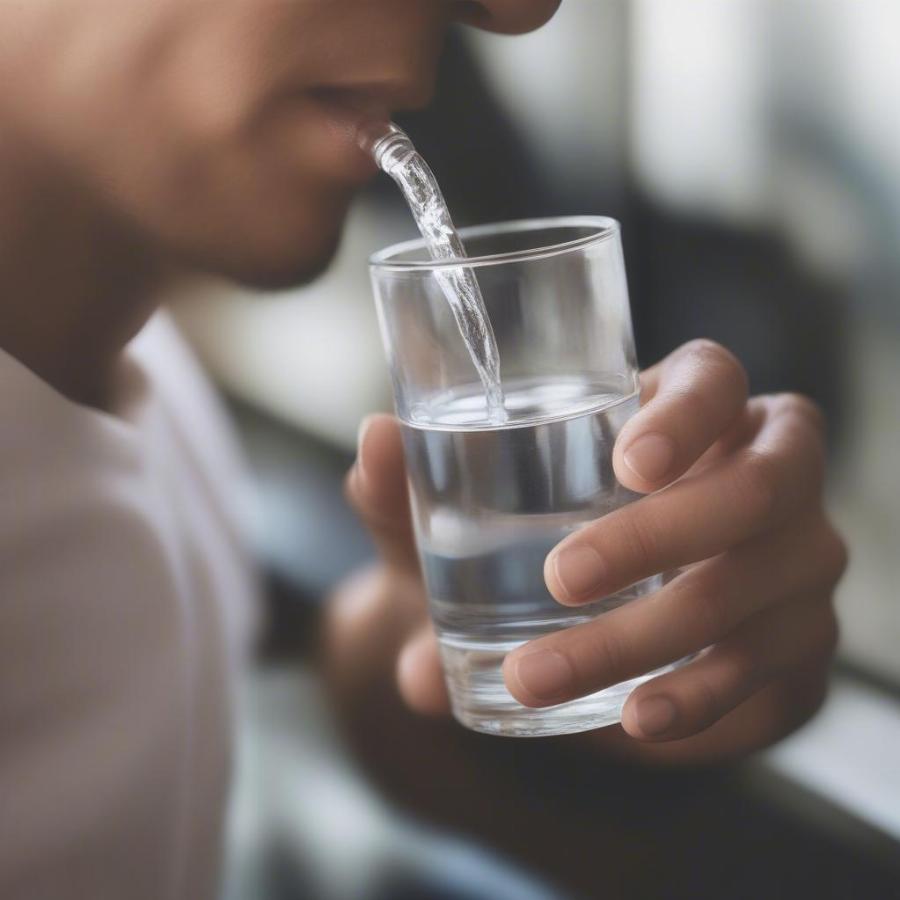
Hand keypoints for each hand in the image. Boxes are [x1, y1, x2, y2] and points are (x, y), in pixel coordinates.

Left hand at [329, 340, 846, 762]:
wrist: (579, 638)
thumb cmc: (525, 544)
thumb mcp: (464, 519)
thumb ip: (413, 484)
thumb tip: (375, 441)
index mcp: (690, 414)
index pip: (720, 382)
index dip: (690, 415)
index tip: (627, 463)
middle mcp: (762, 476)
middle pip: (756, 490)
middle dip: (659, 538)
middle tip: (561, 580)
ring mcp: (796, 562)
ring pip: (761, 591)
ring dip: (650, 638)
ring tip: (544, 676)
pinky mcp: (798, 645)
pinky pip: (773, 672)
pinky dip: (702, 698)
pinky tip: (635, 718)